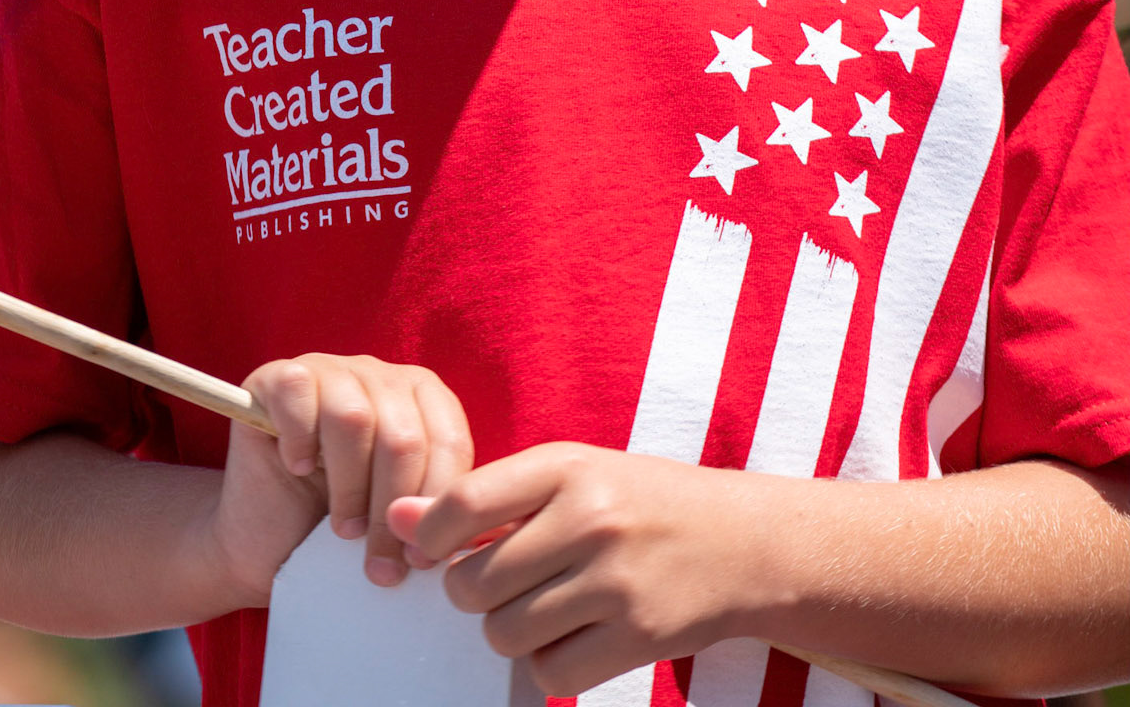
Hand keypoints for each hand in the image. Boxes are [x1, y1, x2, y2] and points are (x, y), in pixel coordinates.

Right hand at [210, 353, 473, 606]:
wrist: (264, 541)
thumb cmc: (336, 529)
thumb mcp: (395, 520)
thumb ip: (426, 511)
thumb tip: (456, 534)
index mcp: (423, 398)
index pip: (448, 440)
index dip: (437, 503)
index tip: (420, 558)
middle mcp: (380, 374)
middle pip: (403, 437)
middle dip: (394, 510)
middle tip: (380, 565)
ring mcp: (330, 369)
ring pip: (354, 420)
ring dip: (351, 488)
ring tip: (344, 530)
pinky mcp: (279, 376)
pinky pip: (299, 396)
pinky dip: (300, 439)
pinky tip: (298, 468)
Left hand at [388, 443, 770, 697]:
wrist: (742, 542)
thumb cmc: (639, 501)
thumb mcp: (571, 474)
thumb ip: (487, 496)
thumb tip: (398, 519)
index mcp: (567, 466)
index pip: (464, 504)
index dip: (429, 536)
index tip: (431, 550)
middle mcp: (590, 519)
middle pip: (475, 582)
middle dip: (469, 592)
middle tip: (496, 582)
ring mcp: (615, 581)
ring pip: (505, 632)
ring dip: (507, 629)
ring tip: (536, 606)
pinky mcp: (637, 636)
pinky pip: (550, 673)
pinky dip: (547, 663)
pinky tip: (569, 635)